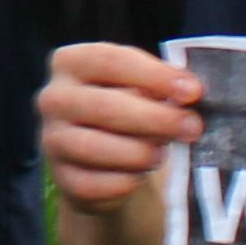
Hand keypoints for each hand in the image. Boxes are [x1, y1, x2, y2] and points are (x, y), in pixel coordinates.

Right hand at [39, 40, 202, 209]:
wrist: (103, 159)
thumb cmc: (128, 109)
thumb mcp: (140, 86)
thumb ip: (159, 85)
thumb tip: (189, 92)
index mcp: (70, 62)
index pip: (109, 61)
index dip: (154, 75)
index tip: (193, 91)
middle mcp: (53, 98)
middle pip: (105, 106)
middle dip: (156, 118)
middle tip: (192, 127)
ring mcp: (52, 140)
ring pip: (95, 148)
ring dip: (139, 152)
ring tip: (162, 153)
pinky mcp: (61, 178)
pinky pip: (94, 184)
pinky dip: (125, 181)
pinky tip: (139, 174)